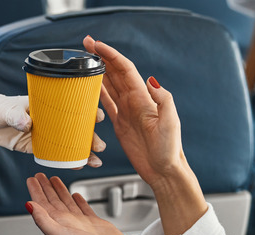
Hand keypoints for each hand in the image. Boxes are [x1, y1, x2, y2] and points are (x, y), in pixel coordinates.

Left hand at [0, 85, 104, 167]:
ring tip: (95, 161)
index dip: (86, 110)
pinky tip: (78, 166)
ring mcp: (42, 133)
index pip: (71, 105)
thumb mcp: (4, 109)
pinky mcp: (34, 146)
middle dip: (89, 137)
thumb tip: (27, 122)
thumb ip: (15, 115)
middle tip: (99, 146)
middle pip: (74, 127)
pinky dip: (66, 161)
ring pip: (68, 143)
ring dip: (82, 152)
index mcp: (45, 104)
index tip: (97, 116)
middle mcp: (48, 119)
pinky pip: (54, 154)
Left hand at [26, 173, 151, 234]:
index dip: (36, 191)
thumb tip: (28, 205)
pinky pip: (83, 208)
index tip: (32, 179)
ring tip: (55, 180)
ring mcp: (80, 223)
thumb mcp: (59, 234)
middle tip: (40, 175)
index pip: (42, 204)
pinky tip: (75, 195)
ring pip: (66, 202)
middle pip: (52, 201)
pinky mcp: (95, 224)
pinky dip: (78, 200)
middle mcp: (67, 223)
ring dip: (60, 191)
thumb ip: (43, 219)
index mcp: (56, 224)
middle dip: (45, 188)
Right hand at [82, 36, 185, 186]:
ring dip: (98, 71)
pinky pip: (107, 104)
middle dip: (101, 57)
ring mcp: (127, 112)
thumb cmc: (169, 149)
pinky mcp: (121, 124)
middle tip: (86, 44)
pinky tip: (90, 86)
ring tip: (85, 60)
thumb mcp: (169, 123)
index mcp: (143, 98)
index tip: (97, 45)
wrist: (164, 170)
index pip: (124, 70)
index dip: (110, 55)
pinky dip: (98, 92)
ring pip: (110, 85)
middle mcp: (134, 101)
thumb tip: (151, 81)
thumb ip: (163, 100)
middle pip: (115, 73)